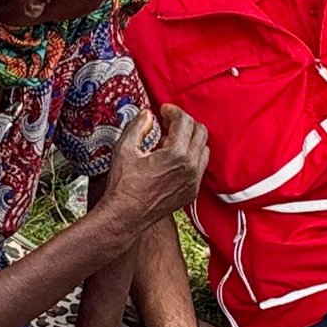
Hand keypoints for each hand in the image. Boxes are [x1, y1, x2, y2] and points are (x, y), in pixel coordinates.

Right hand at [102, 106, 209, 229]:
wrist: (126, 216)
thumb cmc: (123, 185)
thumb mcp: (125, 148)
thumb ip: (138, 126)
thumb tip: (147, 115)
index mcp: (177, 155)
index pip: (185, 121)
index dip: (174, 111)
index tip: (163, 110)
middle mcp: (191, 168)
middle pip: (200, 132)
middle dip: (185, 123)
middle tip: (168, 122)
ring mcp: (193, 181)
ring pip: (203, 149)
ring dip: (190, 139)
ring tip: (170, 141)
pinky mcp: (191, 192)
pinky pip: (200, 167)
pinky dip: (191, 157)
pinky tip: (172, 158)